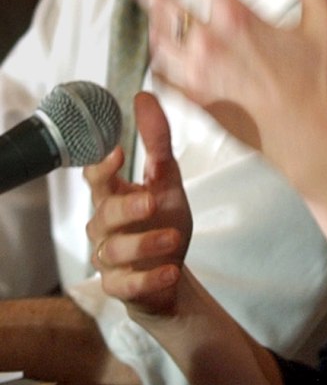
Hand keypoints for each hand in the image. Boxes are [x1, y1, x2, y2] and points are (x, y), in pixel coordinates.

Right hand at [85, 92, 191, 316]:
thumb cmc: (162, 219)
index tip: (118, 152)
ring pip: (115, 251)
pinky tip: (171, 271)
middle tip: (152, 200)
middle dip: (126, 207)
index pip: (96, 180)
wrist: (170, 274)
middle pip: (104, 215)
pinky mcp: (121, 288)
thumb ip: (157, 141)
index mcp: (113, 197)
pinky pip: (128, 285)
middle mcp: (105, 228)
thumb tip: (144, 96)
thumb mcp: (168, 179)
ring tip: (173, 237)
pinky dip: (149, 278)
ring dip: (145, 243)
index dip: (102, 167)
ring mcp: (110, 260)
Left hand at [130, 0, 326, 187]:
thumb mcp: (325, 22)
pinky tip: (160, 58)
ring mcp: (199, 76)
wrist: (311, 140)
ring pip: (159, 41)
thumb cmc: (319, 83)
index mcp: (238, 18)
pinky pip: (163, 78)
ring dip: (153, 23)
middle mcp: (210, 44)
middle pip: (164, 4)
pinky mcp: (198, 103)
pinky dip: (158, 63)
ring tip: (152, 13)